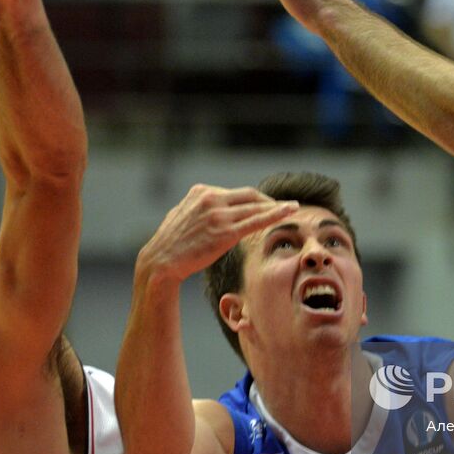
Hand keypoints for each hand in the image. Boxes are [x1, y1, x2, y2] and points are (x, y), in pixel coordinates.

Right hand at [138, 185, 297, 284]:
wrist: (161, 261)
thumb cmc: (171, 243)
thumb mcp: (182, 214)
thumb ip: (198, 207)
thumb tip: (209, 206)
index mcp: (201, 192)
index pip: (235, 192)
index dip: (253, 200)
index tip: (264, 206)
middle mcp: (211, 198)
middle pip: (250, 195)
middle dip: (268, 201)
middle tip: (282, 207)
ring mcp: (219, 215)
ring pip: (256, 207)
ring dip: (276, 208)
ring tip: (292, 208)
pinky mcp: (225, 233)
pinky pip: (257, 221)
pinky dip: (276, 214)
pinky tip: (291, 210)